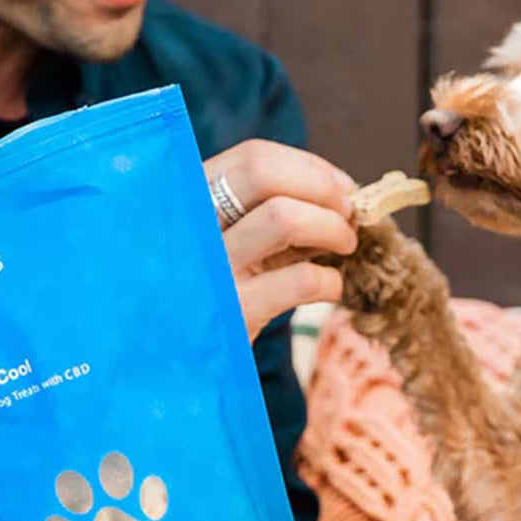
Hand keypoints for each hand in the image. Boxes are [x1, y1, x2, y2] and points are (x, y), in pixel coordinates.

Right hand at [204, 140, 358, 340]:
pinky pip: (301, 280)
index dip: (309, 168)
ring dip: (332, 228)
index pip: (252, 157)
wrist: (173, 363)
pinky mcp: (233, 312)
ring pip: (284, 218)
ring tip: (345, 246)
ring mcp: (210, 269)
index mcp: (190, 200)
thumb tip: (342, 191)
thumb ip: (264, 210)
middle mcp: (192, 227)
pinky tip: (329, 288)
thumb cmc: (214, 289)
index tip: (340, 187)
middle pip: (262, 173)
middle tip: (348, 212)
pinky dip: (331, 280)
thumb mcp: (222, 240)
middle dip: (321, 187)